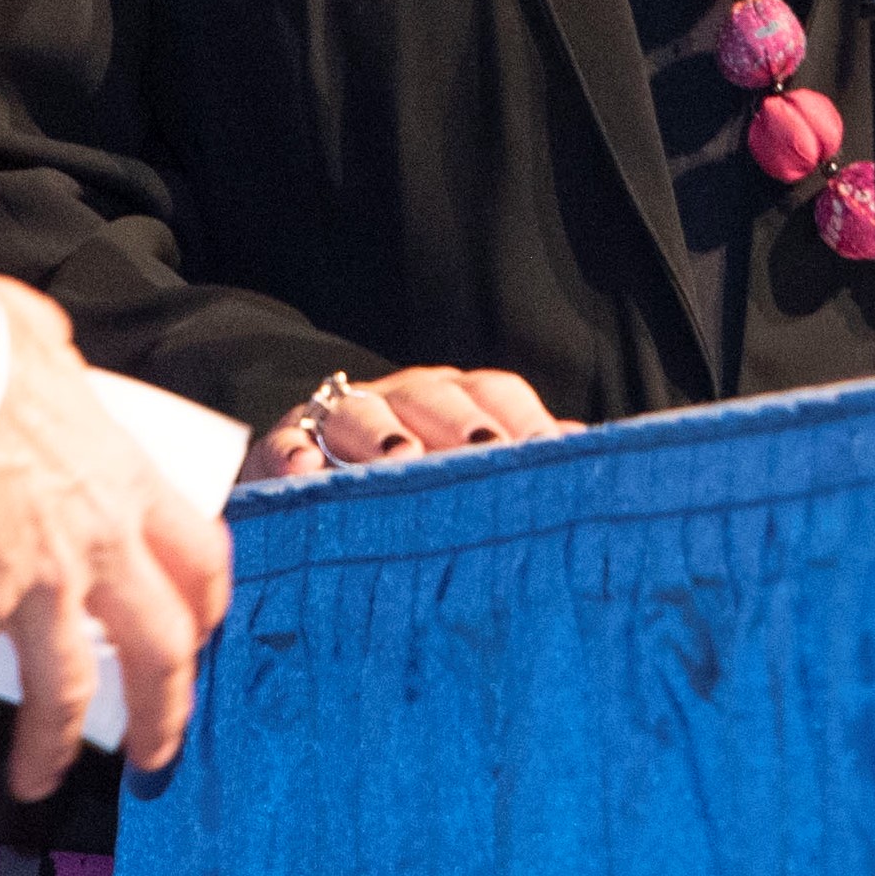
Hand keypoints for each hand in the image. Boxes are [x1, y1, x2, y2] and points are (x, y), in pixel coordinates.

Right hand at [0, 277, 236, 792]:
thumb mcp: (37, 337)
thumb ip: (54, 352)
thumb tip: (46, 338)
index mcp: (122, 480)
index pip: (200, 557)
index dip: (206, 605)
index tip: (199, 634)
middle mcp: (93, 544)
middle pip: (160, 648)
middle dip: (163, 712)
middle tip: (155, 754)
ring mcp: (31, 584)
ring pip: (66, 693)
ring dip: (54, 745)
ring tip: (39, 778)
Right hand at [251, 362, 567, 475]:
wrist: (312, 468)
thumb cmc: (411, 482)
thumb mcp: (466, 472)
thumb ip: (520, 462)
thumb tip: (588, 453)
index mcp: (454, 402)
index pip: (494, 393)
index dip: (522, 419)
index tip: (549, 452)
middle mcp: (401, 400)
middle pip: (432, 397)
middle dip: (458, 423)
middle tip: (481, 452)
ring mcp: (339, 418)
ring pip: (358, 412)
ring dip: (379, 432)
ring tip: (399, 459)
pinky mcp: (285, 446)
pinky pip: (285, 444)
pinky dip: (293, 455)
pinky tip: (305, 472)